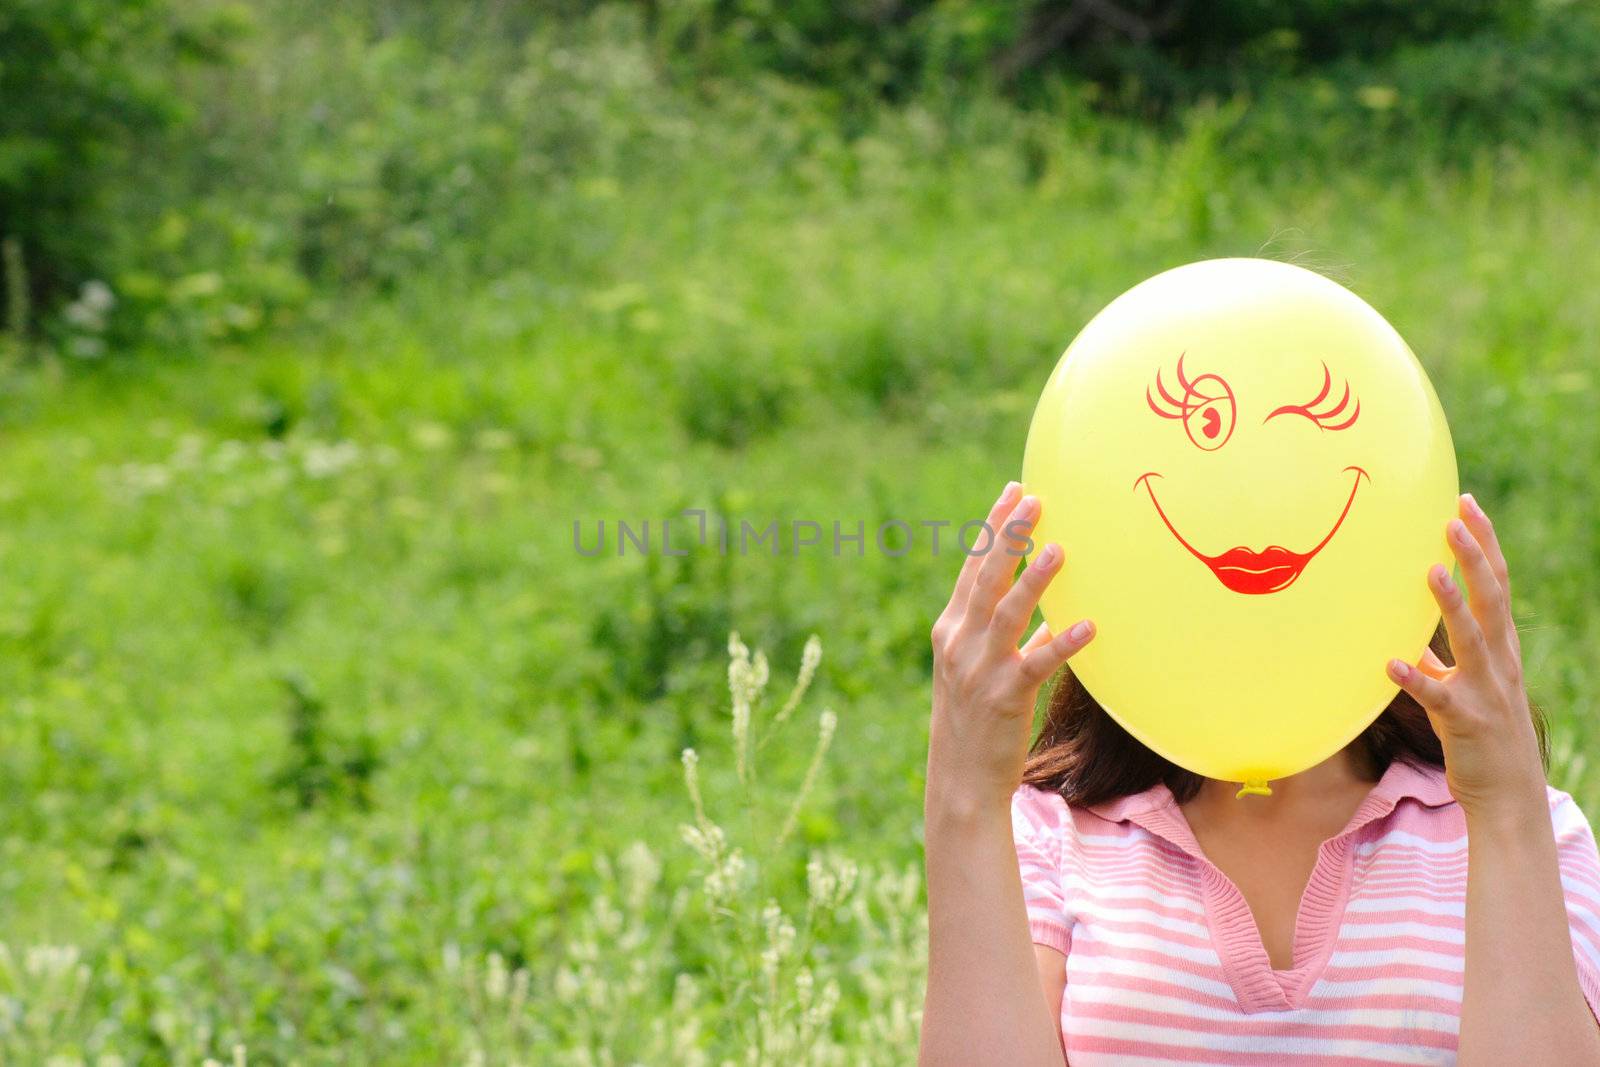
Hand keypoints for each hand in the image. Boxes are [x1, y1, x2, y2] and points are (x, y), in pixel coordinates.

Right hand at [926, 482, 1094, 816]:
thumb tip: (1049, 614)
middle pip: (986, 579)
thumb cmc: (976, 721)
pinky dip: (1062, 643)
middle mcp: (960, 643)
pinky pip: (1037, 663)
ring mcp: (979, 669)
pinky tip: (1089, 625)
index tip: (1014, 492)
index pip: (972, 568)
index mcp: (950, 630)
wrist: (960, 778)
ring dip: (1034, 580)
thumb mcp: (980, 670)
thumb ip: (1008, 637)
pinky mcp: (1005, 696)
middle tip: (1035, 500)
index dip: (992, 529)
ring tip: (1060, 550)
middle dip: (1009, 537)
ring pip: (1007, 613)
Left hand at [1386, 493, 1545, 821]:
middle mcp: (1499, 663)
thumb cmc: (1481, 733)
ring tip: (1429, 571)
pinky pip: (1437, 697)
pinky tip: (1391, 663)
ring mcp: (1485, 691)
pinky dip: (1415, 679)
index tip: (1466, 504)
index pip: (1496, 584)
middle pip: (1491, 599)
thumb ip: (1440, 657)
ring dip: (1450, 604)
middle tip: (1454, 517)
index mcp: (1500, 648)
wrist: (1508, 794)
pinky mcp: (1464, 722)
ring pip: (1471, 639)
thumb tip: (1407, 632)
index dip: (1484, 544)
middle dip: (1475, 557)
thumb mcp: (1462, 685)